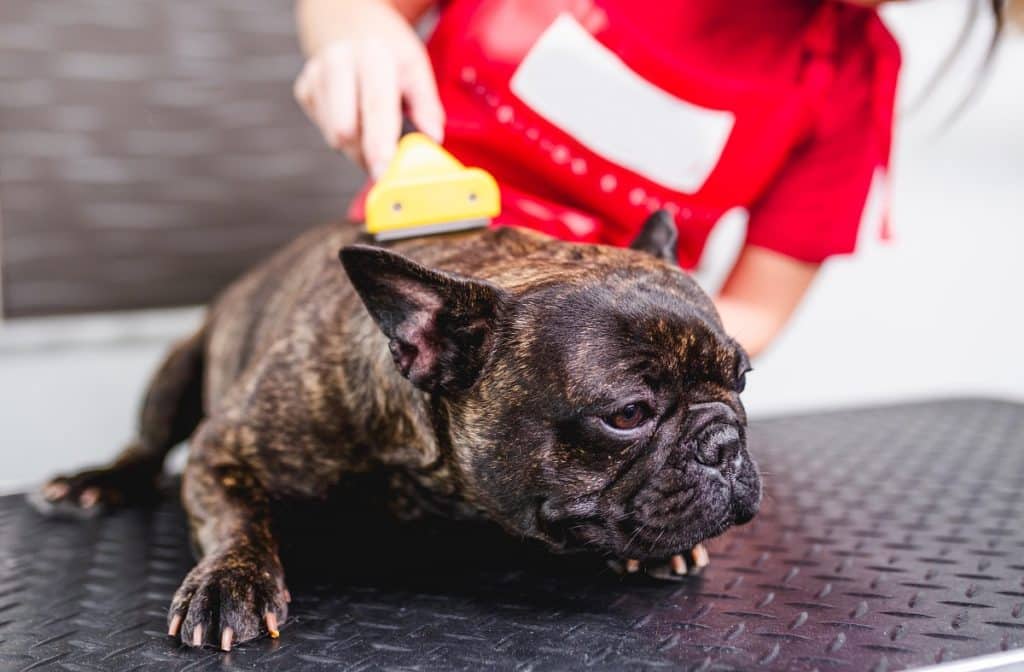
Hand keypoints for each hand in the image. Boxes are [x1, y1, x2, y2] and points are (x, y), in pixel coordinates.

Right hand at [294, 0, 443, 177]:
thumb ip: (427, 106)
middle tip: (388, 162)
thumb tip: (433, 139)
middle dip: (367, 154)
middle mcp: (338, 62)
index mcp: (371, 55)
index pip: (375, 106)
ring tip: (374, 128)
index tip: (384, 171)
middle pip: (346, 129)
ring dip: (358, 148)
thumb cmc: (390, 52)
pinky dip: (346, 137)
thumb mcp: (416, 68)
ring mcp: (315, 76)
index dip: (379, 143)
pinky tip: (355, 115)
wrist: (351, 23)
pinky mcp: (304, 91)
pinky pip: (326, 132)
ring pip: (335, 137)